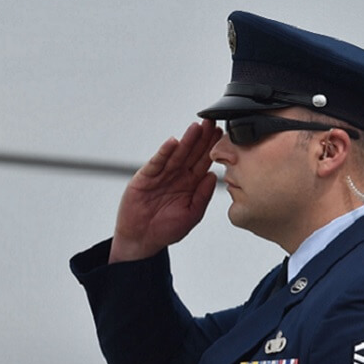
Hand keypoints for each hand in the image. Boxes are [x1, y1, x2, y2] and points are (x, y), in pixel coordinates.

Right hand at [109, 120, 220, 262]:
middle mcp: (177, 176)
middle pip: (191, 153)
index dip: (212, 148)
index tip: (222, 134)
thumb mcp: (191, 215)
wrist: (141, 240)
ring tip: (196, 128)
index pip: (203, 162)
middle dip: (202, 138)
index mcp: (190, 184)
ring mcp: (161, 175)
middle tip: (212, 123)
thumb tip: (213, 176)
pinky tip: (172, 143)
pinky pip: (157, 163)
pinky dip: (164, 152)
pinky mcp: (145, 177)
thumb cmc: (165, 230)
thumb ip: (202, 196)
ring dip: (186, 141)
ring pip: (176, 154)